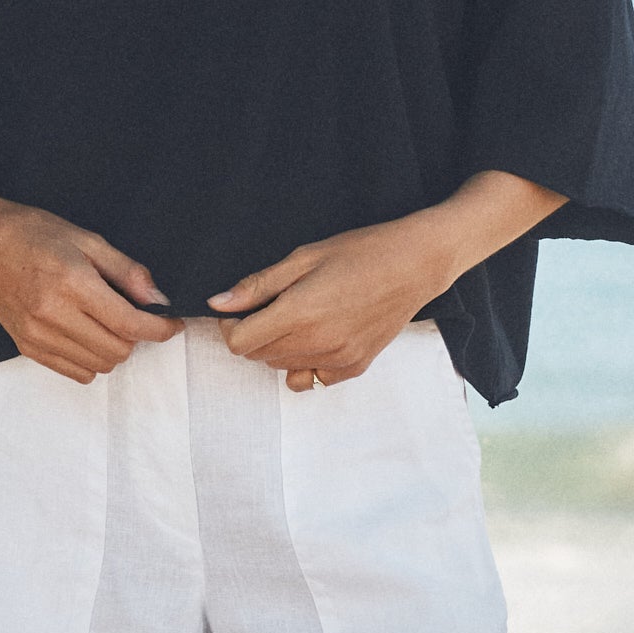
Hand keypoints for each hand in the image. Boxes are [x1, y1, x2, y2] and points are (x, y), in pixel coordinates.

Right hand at [0, 203, 182, 382]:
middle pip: (118, 350)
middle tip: (132, 315)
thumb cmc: (36, 235)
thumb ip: (127, 272)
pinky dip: (91, 360)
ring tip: (105, 322)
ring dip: (114, 349)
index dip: (160, 329)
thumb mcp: (88, 240)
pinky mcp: (27, 347)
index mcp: (72, 282)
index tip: (172, 324)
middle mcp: (52, 314)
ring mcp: (37, 335)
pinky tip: (87, 334)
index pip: (129, 324)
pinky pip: (76, 372)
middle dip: (136, 337)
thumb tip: (158, 301)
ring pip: (99, 366)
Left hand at [207, 215, 455, 390]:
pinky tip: (318, 337)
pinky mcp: (354, 367)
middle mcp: (317, 342)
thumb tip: (218, 303)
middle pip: (258, 357)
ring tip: (299, 317)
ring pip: (282, 368)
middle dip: (253, 334)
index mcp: (300, 312)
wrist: (415, 265)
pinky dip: (305, 364)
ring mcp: (338, 359)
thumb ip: (258, 285)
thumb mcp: (304, 258)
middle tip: (271, 307)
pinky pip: (312, 379)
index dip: (230, 326)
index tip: (238, 311)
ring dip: (278, 348)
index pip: (240, 342)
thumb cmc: (361, 253)